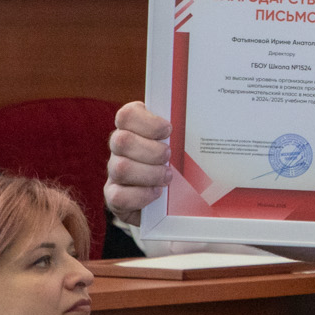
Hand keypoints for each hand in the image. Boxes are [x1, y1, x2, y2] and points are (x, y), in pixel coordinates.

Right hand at [105, 101, 172, 223]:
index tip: (168, 130)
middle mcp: (119, 147)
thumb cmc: (175, 161)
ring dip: (150, 174)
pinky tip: (156, 192)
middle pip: (121, 141)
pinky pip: (119, 196)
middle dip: (152, 151)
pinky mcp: (113, 195)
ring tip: (167, 177)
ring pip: (121, 169)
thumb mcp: (179, 143)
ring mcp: (113, 172)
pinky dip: (142, 195)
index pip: (127, 115)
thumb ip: (181, 132)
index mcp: (133, 127)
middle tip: (169, 157)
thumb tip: (201, 124)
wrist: (165, 198)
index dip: (148, 122)